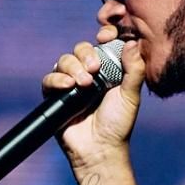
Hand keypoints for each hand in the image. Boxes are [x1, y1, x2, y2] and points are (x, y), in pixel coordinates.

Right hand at [42, 30, 146, 169]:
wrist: (99, 149)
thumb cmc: (118, 124)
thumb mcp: (131, 95)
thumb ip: (134, 69)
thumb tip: (132, 42)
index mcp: (108, 69)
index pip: (102, 44)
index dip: (103, 36)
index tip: (105, 37)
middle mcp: (88, 73)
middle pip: (80, 49)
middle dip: (85, 54)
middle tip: (94, 69)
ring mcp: (71, 84)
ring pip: (64, 60)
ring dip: (72, 67)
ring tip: (83, 84)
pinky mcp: (55, 96)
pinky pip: (50, 78)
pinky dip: (57, 79)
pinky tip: (67, 86)